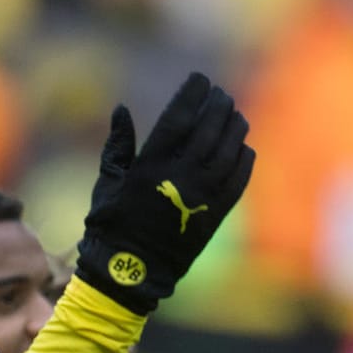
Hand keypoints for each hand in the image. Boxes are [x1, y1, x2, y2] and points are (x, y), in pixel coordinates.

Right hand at [74, 72, 255, 314]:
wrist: (131, 272)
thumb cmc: (111, 226)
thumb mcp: (107, 183)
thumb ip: (117, 145)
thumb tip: (121, 110)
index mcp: (151, 166)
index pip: (179, 117)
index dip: (192, 94)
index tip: (200, 80)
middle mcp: (180, 177)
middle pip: (209, 129)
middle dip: (218, 105)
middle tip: (221, 94)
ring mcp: (202, 196)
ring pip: (229, 150)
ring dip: (235, 128)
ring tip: (235, 116)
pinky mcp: (216, 215)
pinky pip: (238, 179)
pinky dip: (244, 159)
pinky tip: (243, 148)